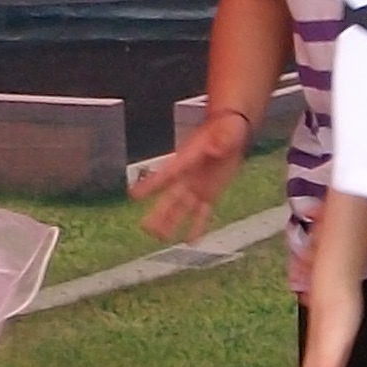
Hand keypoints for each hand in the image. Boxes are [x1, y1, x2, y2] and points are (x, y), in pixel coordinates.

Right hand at [129, 112, 249, 243]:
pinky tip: (191, 241)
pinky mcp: (209, 193)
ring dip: (171, 223)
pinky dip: (197, 227)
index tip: (134, 195)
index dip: (150, 185)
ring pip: (181, 209)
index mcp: (188, 159)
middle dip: (159, 213)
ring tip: (159, 238)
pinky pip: (202, 213)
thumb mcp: (227, 130)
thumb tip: (215, 149)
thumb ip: (222, 139)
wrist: (232, 129)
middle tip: (145, 227)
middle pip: (170, 198)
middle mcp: (188, 176)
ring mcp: (197, 186)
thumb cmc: (226, 126)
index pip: (166, 174)